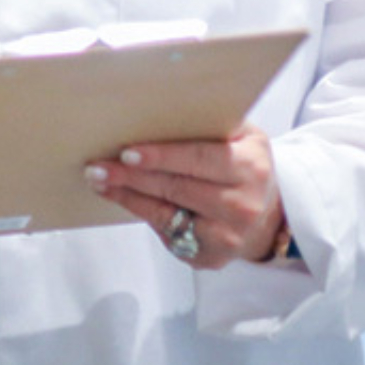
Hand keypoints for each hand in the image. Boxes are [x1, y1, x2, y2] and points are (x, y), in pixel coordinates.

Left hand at [85, 124, 284, 269]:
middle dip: (133, 177)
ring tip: (99, 180)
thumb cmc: (242, 166)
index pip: (200, 159)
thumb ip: (210, 124)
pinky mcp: (211, 256)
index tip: (128, 153)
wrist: (265, 214)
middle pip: (177, 188)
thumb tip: (153, 108)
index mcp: (251, 166)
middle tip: (99, 166)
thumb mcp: (241, 138)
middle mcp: (243, 205)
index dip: (162, 157)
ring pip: (166, 213)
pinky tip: (120, 198)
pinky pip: (167, 233)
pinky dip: (141, 213)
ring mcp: (228, 236)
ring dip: (127, 196)